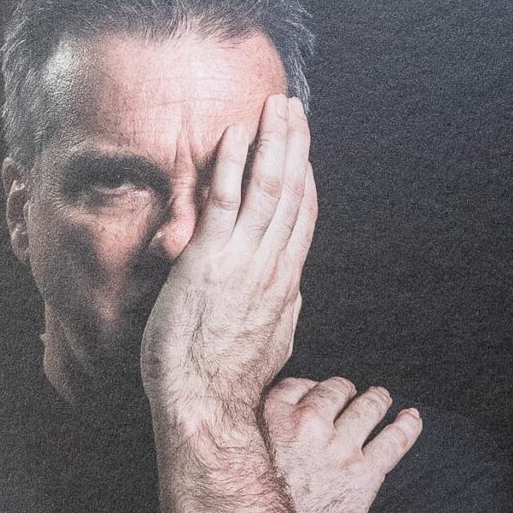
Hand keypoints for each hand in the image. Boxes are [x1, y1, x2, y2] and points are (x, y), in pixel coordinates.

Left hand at [140, 92, 317, 446]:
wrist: (208, 405)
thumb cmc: (226, 383)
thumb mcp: (270, 343)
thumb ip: (279, 310)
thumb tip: (289, 296)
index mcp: (284, 284)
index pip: (302, 218)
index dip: (304, 177)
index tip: (303, 149)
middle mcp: (271, 265)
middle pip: (293, 192)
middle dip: (295, 146)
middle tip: (294, 109)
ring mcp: (243, 259)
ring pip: (269, 188)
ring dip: (274, 141)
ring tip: (277, 106)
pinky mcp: (210, 258)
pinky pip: (226, 200)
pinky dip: (234, 163)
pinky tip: (236, 134)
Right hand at [262, 376, 422, 512]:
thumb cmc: (247, 508)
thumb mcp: (237, 457)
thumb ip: (251, 432)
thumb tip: (261, 419)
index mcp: (272, 418)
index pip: (296, 386)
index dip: (309, 388)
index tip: (315, 392)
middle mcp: (308, 425)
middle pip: (334, 391)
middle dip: (344, 391)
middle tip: (351, 393)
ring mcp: (339, 449)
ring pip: (368, 408)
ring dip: (377, 400)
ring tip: (381, 398)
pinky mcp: (363, 475)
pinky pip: (394, 440)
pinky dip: (407, 426)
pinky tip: (411, 418)